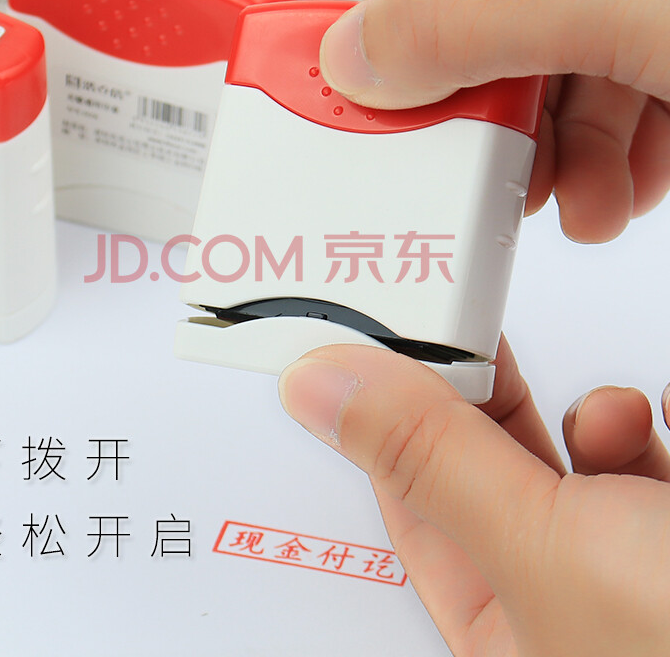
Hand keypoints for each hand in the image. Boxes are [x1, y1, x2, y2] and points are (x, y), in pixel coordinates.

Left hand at [279, 341, 669, 656]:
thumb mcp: (543, 548)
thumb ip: (432, 459)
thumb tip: (321, 389)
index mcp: (503, 634)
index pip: (410, 505)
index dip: (389, 420)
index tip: (372, 348)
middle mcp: (563, 599)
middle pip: (490, 468)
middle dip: (488, 399)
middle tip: (469, 331)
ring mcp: (625, 561)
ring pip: (571, 458)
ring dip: (592, 419)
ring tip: (616, 417)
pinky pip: (640, 455)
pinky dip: (643, 424)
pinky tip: (659, 416)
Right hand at [319, 0, 669, 242]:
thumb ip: (465, 22)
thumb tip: (354, 58)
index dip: (420, 13)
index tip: (405, 98)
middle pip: (505, 23)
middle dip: (500, 117)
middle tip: (496, 168)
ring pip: (569, 78)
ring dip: (563, 160)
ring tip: (580, 205)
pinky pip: (629, 108)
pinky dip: (617, 164)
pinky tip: (623, 193)